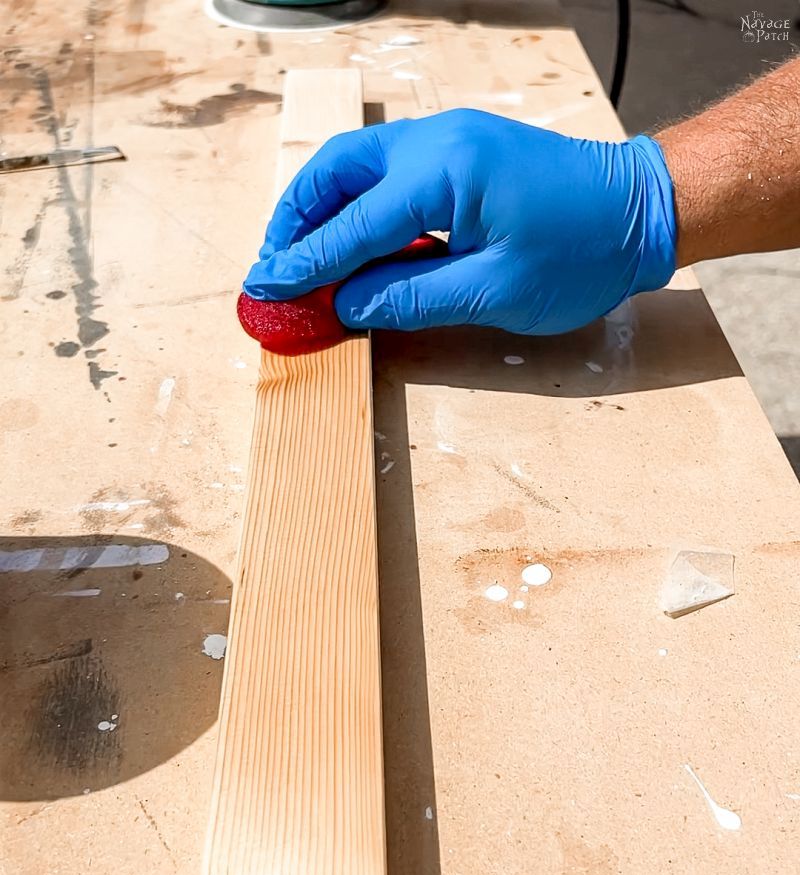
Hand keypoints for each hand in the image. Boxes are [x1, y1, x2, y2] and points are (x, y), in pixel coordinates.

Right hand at [243, 109, 676, 335]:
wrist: (643, 210)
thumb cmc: (581, 253)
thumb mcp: (494, 292)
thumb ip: (411, 297)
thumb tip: (347, 306)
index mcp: (444, 171)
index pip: (353, 225)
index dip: (305, 263)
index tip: (265, 289)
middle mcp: (435, 140)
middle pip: (335, 172)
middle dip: (295, 221)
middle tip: (273, 269)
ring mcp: (447, 138)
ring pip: (356, 165)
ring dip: (321, 209)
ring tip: (299, 257)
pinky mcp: (459, 150)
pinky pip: (386, 171)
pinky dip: (357, 204)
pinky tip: (351, 241)